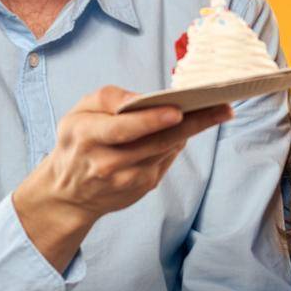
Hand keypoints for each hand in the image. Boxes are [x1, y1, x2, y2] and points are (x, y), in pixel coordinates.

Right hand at [13, 86, 232, 269]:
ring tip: (218, 112)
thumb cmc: (77, 142)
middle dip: (192, 124)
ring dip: (193, 132)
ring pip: (165, 151)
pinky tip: (192, 128)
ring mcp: (127, 180)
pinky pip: (166, 160)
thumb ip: (107, 98)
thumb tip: (144, 98)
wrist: (68, 192)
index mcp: (88, 137)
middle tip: (222, 108)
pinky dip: (178, 143)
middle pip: (155, 142)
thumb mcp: (78, 113)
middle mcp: (108, 163)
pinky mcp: (142, 188)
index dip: (151, 120)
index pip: (124, 129)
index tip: (179, 111)